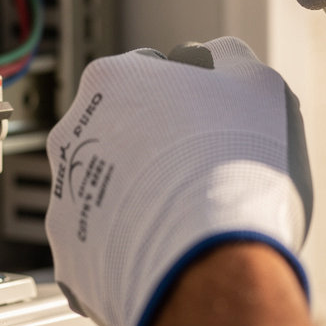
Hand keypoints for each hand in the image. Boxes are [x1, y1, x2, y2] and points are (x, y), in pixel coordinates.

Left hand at [45, 37, 311, 325]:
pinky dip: (132, 249)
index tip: (214, 120)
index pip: (153, 73)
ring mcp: (67, 199)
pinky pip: (105, 247)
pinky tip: (170, 252)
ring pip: (110, 189)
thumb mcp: (258, 83)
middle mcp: (74, 133)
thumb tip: (220, 58)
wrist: (213, 267)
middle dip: (158, 144)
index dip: (192, 95)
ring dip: (142, 196)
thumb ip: (231, 60)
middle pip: (123, 129)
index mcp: (110, 78)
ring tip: (190, 217)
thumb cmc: (237, 169)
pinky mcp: (72, 258)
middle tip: (205, 167)